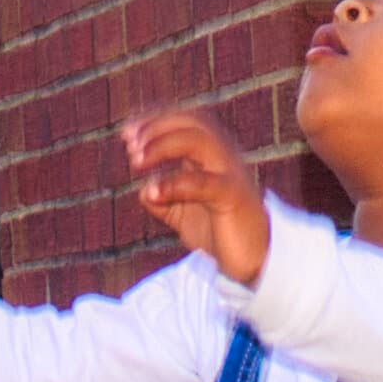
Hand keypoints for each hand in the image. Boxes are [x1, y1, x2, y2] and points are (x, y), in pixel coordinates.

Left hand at [124, 109, 273, 282]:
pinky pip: (202, 182)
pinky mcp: (232, 196)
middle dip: (157, 127)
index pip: (185, 122)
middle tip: (130, 145)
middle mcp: (224, 157)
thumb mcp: (185, 213)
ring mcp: (230, 174)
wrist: (255, 259)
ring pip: (199, 141)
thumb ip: (165, 198)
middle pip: (192, 123)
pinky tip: (151, 193)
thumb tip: (144, 191)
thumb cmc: (222, 230)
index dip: (155, 121)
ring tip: (136, 161)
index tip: (127, 134)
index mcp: (212, 156)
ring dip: (163, 145)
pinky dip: (173, 183)